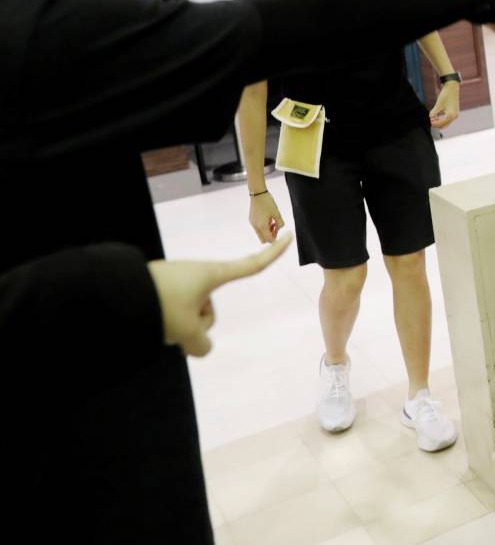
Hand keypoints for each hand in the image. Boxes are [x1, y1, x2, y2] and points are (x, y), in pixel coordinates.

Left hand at [148, 236, 293, 356]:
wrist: (117, 293)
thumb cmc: (161, 305)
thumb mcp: (185, 333)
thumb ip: (202, 345)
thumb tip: (200, 347)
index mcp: (212, 275)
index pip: (251, 265)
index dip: (272, 254)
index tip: (288, 236)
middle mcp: (199, 275)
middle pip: (210, 312)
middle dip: (196, 326)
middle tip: (174, 329)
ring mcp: (180, 282)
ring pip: (189, 317)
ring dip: (177, 327)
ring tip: (155, 323)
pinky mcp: (163, 289)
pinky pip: (173, 314)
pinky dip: (165, 323)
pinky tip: (149, 324)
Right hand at [248, 190, 284, 242]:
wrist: (258, 194)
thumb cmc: (268, 203)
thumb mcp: (277, 213)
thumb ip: (280, 223)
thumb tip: (279, 228)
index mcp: (262, 226)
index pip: (269, 240)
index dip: (275, 238)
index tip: (278, 230)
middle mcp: (255, 226)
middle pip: (263, 239)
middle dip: (270, 235)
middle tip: (275, 227)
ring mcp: (252, 223)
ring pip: (260, 233)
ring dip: (267, 230)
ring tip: (272, 221)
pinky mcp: (251, 219)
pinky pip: (257, 228)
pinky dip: (263, 226)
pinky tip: (267, 218)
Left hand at [430, 79, 460, 128]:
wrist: (452, 88)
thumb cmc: (446, 95)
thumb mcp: (438, 104)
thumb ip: (433, 113)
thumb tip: (430, 118)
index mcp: (451, 115)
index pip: (440, 123)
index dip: (433, 123)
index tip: (428, 121)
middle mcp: (454, 116)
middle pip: (444, 125)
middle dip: (436, 124)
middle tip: (429, 121)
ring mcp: (455, 115)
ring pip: (446, 123)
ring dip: (439, 122)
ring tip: (432, 118)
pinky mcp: (454, 113)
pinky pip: (447, 120)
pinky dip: (442, 120)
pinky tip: (436, 117)